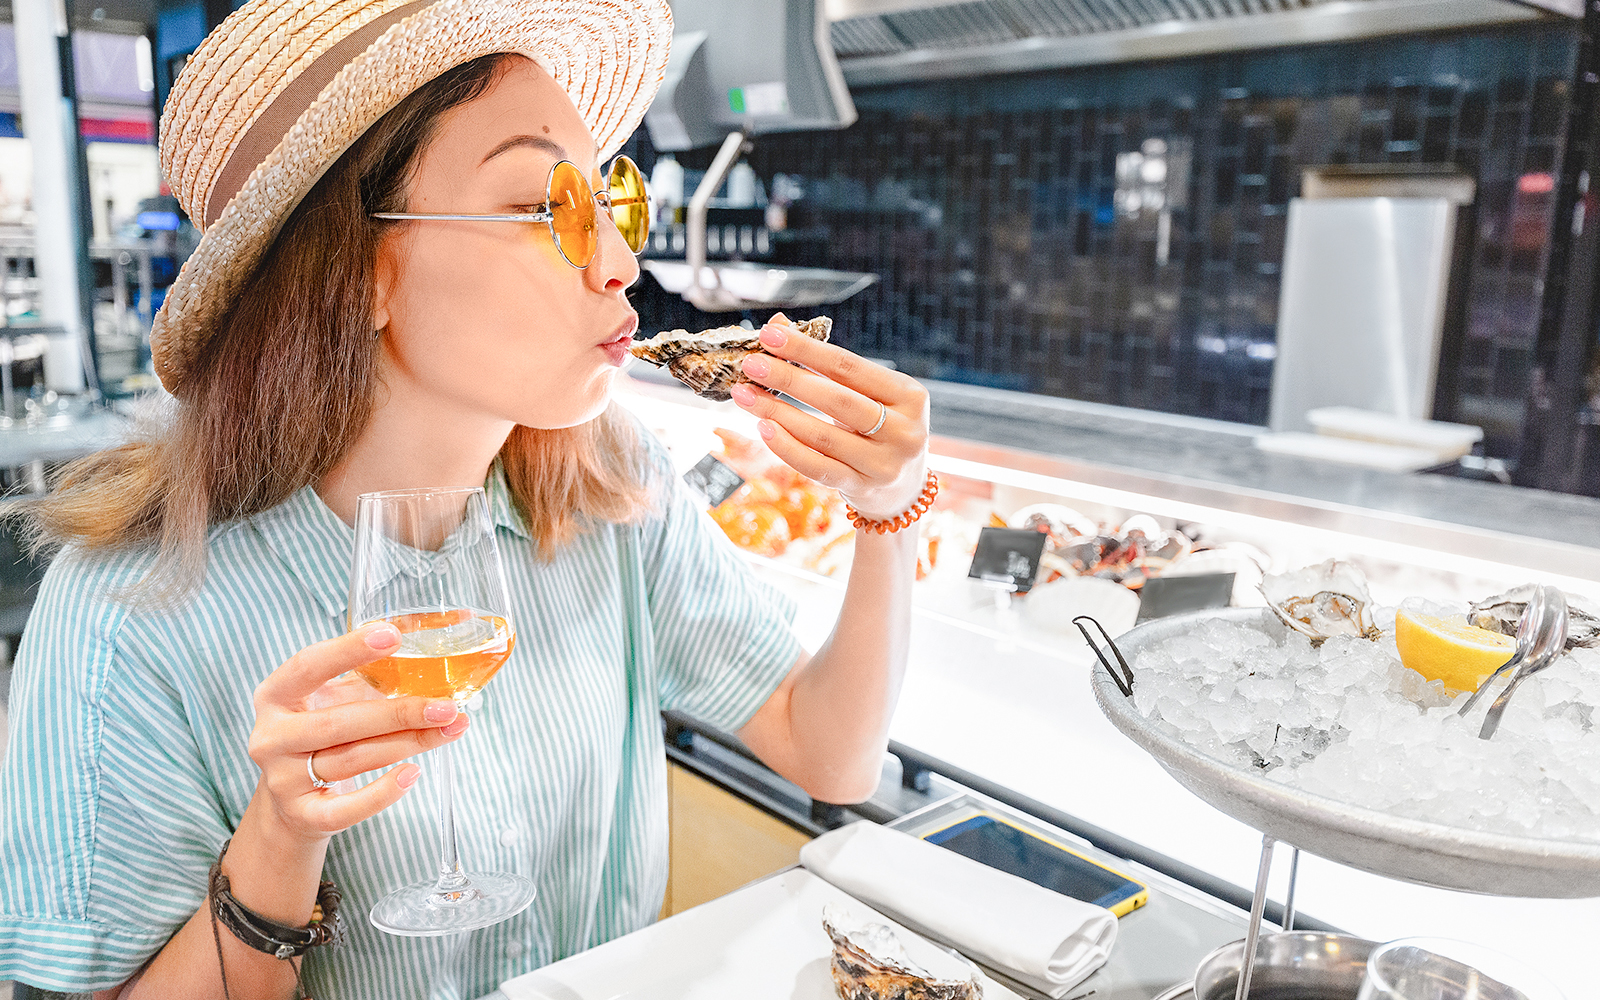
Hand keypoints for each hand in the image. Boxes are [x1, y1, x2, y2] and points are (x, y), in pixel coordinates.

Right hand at [246, 622, 469, 844]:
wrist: (291, 801)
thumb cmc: (323, 735)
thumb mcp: (335, 699)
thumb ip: (373, 674)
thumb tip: (442, 644)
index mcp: (275, 695)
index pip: (308, 665)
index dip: (349, 650)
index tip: (394, 635)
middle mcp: (272, 736)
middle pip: (340, 722)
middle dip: (399, 712)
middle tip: (446, 706)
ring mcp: (283, 779)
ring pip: (354, 758)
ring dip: (408, 743)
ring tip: (450, 729)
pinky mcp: (302, 815)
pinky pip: (346, 809)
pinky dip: (383, 793)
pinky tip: (413, 773)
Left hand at [729, 314, 929, 520]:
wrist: (902, 488)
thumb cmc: (880, 428)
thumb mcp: (867, 394)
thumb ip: (826, 363)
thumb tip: (777, 326)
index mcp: (909, 394)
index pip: (849, 367)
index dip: (807, 350)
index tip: (769, 336)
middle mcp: (904, 430)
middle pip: (836, 399)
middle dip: (788, 379)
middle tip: (751, 365)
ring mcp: (885, 464)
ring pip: (822, 436)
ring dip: (778, 413)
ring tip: (745, 395)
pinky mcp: (863, 488)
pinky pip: (817, 467)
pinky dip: (787, 447)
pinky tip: (764, 428)